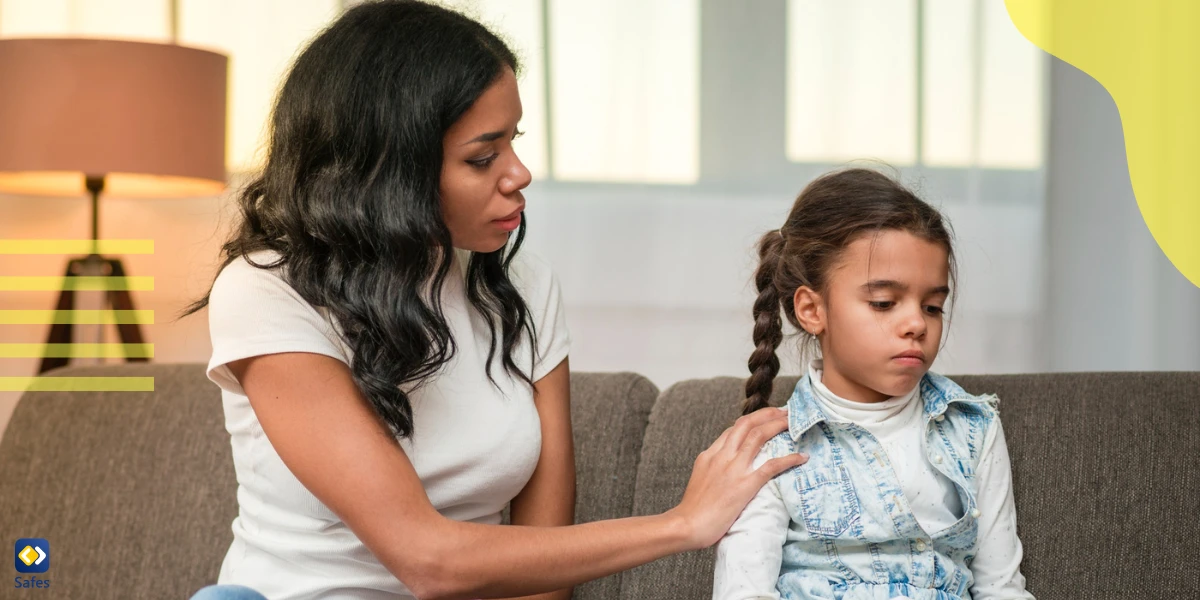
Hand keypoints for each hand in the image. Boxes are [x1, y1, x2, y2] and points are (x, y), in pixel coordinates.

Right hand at [668, 407, 806, 549]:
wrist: (686, 525)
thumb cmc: (693, 509)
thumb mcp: (700, 479)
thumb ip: (713, 468)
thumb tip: (726, 468)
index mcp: (710, 454)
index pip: (733, 429)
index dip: (752, 420)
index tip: (765, 419)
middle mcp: (722, 456)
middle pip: (746, 424)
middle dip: (767, 414)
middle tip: (783, 411)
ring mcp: (733, 469)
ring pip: (758, 436)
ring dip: (777, 426)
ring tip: (793, 422)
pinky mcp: (745, 485)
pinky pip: (771, 466)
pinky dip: (788, 459)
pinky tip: (801, 458)